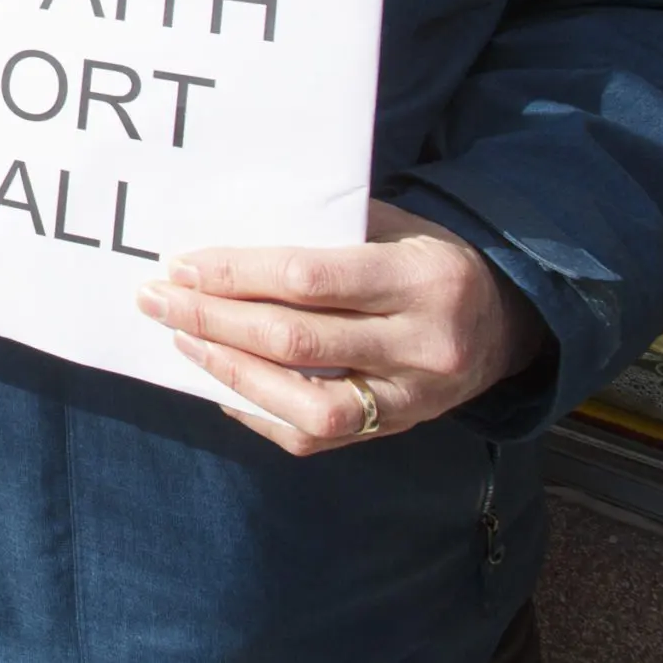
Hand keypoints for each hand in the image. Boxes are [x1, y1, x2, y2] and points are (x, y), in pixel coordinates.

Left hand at [135, 200, 547, 456]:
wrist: (505, 322)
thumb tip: (227, 234)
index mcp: (421, 278)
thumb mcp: (395, 226)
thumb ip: (325, 230)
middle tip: (158, 299)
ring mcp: (412, 399)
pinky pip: (317, 436)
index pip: (310, 281)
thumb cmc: (427, 259)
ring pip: (307, 404)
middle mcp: (421, 345)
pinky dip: (260, 411)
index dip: (237, 274)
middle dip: (214, 320)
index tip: (183, 264)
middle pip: (297, 342)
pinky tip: (219, 383)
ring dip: (230, 373)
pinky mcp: (397, 431)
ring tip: (182, 342)